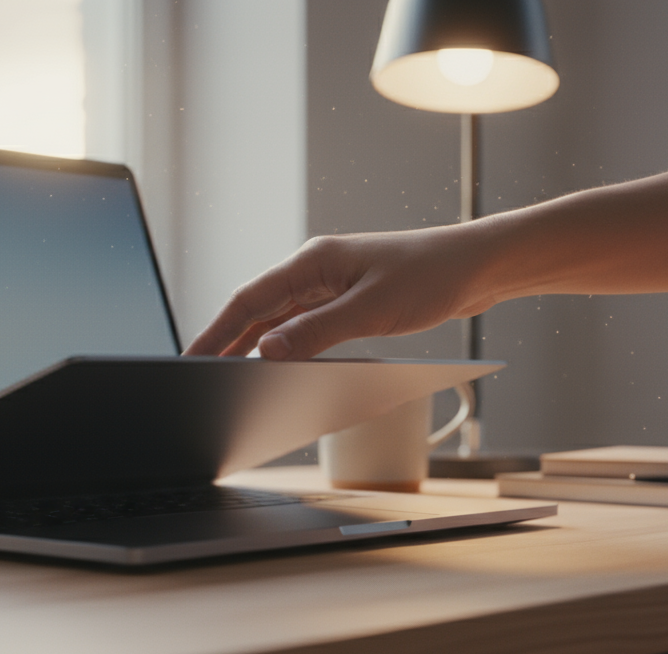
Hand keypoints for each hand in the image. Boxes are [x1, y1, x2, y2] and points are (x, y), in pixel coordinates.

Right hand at [183, 224, 499, 359]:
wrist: (477, 267)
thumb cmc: (432, 275)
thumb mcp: (371, 310)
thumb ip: (316, 332)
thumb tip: (266, 351)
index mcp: (312, 262)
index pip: (248, 299)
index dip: (214, 331)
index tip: (189, 357)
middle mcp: (316, 271)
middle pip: (256, 310)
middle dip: (225, 342)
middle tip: (196, 374)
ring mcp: (331, 286)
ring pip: (279, 320)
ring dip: (255, 346)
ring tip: (225, 376)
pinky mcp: (349, 301)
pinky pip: (305, 326)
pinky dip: (288, 347)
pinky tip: (279, 366)